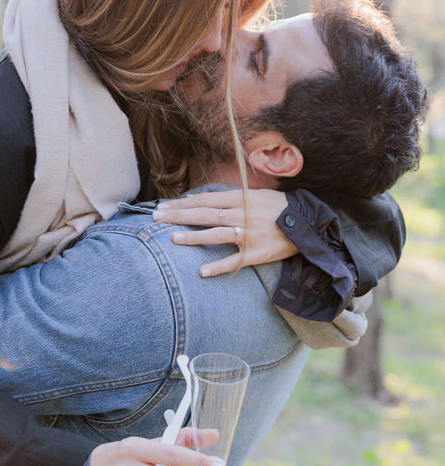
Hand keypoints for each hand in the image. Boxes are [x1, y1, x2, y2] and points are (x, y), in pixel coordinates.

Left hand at [152, 188, 298, 276]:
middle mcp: (243, 215)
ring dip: (194, 237)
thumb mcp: (257, 194)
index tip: (164, 205)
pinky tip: (202, 271)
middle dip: (179, 215)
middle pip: (205, 214)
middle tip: (156, 216)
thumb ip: (232, 197)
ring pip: (217, 234)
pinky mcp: (257, 254)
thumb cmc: (280, 207)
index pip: (206, 199)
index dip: (184, 202)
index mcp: (242, 198)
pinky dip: (219, 267)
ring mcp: (249, 235)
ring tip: (172, 238)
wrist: (309, 224)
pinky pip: (235, 261)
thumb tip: (205, 199)